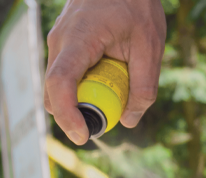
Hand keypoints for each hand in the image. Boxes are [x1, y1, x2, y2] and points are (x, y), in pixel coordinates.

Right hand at [44, 0, 166, 144]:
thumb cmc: (137, 4)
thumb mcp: (151, 46)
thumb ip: (144, 86)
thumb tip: (129, 120)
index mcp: (79, 39)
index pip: (59, 83)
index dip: (67, 115)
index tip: (83, 136)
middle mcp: (60, 41)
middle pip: (54, 92)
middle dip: (76, 114)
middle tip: (108, 121)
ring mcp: (58, 42)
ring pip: (59, 85)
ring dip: (83, 98)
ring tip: (116, 86)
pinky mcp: (63, 45)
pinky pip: (66, 75)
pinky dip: (84, 86)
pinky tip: (109, 77)